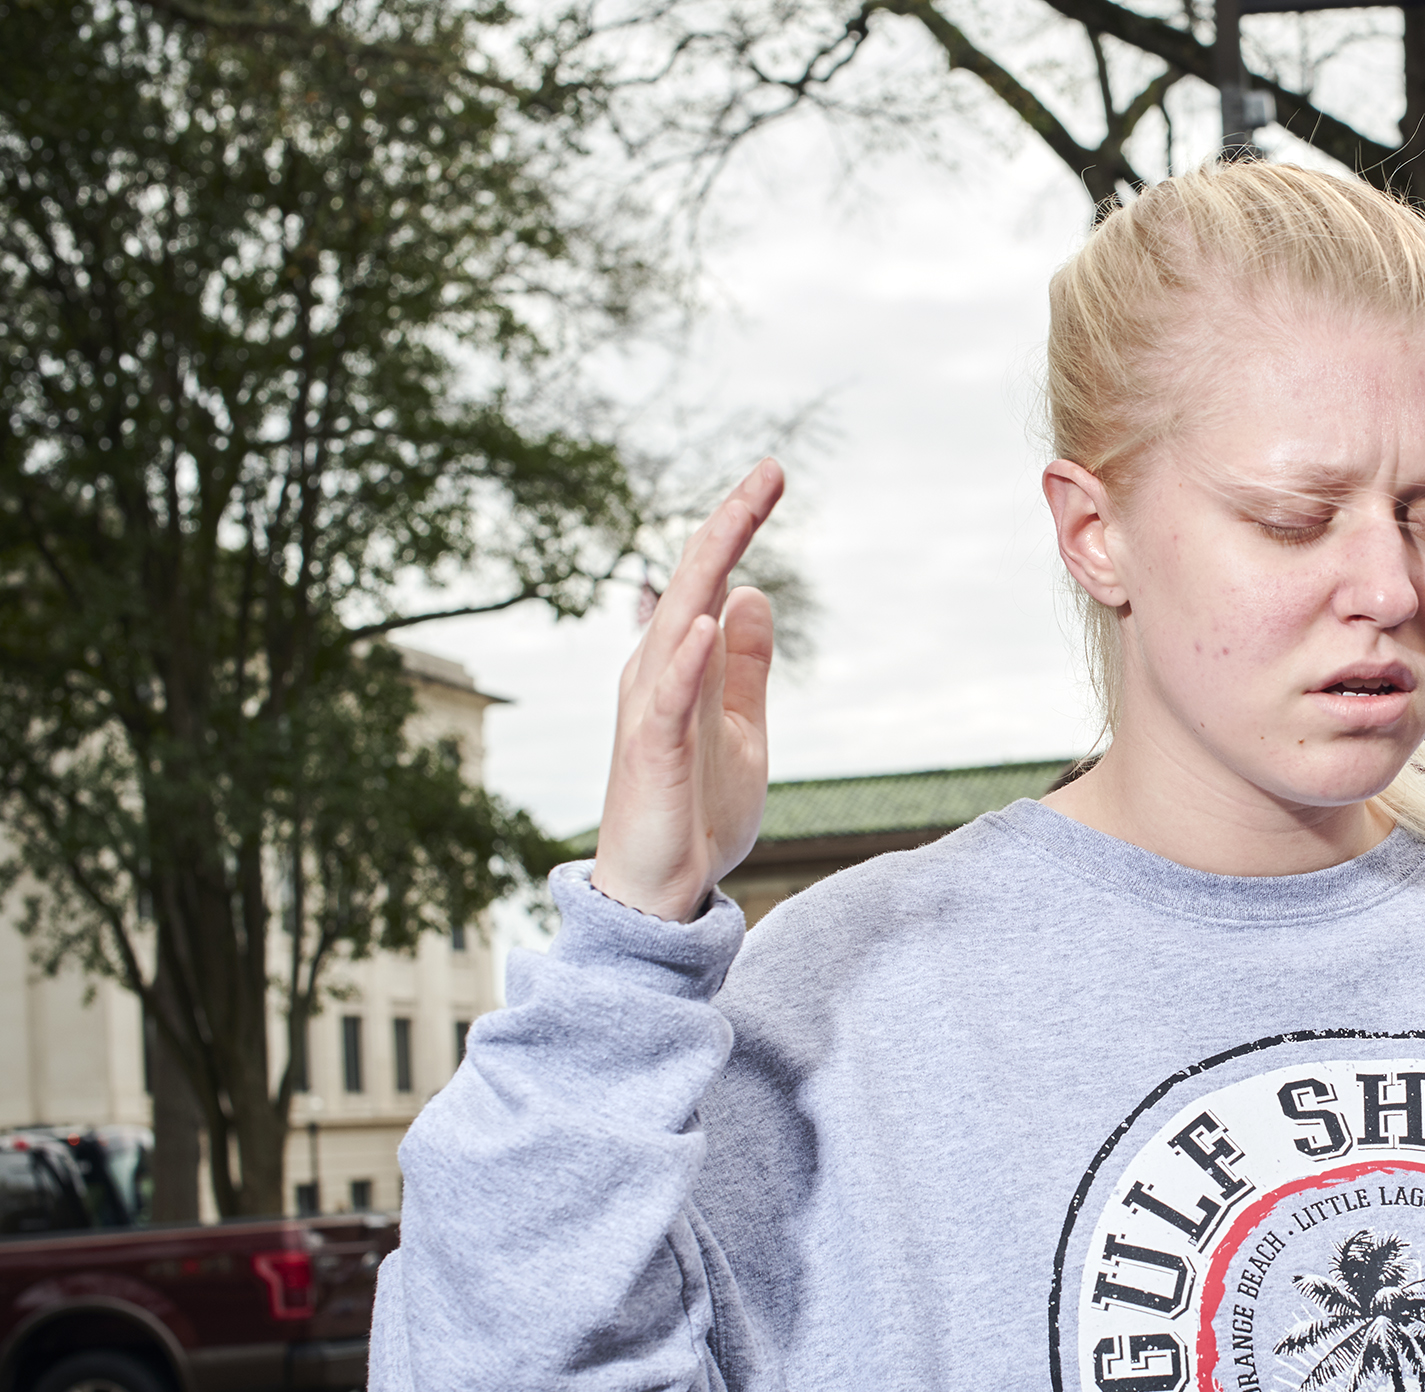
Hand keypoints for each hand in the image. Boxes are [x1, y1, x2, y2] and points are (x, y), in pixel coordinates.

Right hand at [591, 460, 784, 921]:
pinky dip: (684, 659)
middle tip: (771, 470)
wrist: (661, 889)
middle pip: (693, 582)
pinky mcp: (651, 753)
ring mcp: (650, 709)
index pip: (709, 577)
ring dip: (705, 569)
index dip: (737, 525)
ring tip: (736, 518)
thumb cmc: (695, 808)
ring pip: (676, 624)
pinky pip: (666, 698)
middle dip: (729, 525)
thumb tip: (753, 595)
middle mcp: (657, 671)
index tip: (774, 474)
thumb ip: (746, 665)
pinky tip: (707, 621)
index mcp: (679, 661)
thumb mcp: (740, 725)